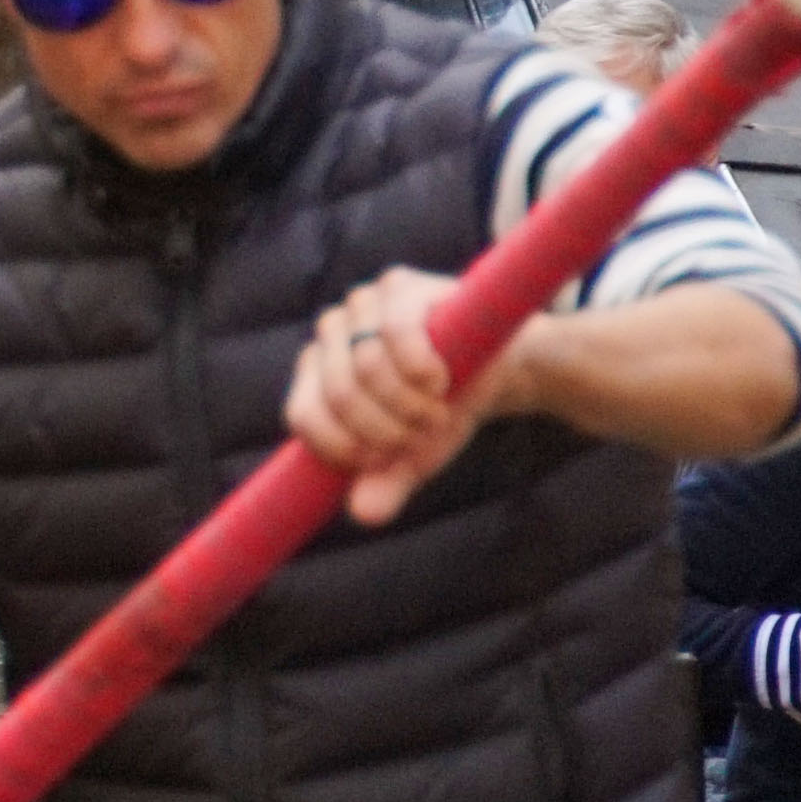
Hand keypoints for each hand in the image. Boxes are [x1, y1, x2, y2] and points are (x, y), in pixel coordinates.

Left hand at [279, 265, 512, 524]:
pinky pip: (395, 330)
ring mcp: (361, 304)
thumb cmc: (444, 412)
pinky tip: (438, 379)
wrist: (499, 370)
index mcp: (316, 372)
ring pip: (366, 366)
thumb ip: (385, 483)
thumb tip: (363, 514)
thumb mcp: (415, 456)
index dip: (341, 445)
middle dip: (387, 428)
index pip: (301, 413)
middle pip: (339, 393)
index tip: (383, 459)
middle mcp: (330, 333)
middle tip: (423, 433)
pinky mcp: (399, 287)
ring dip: (409, 403)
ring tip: (436, 410)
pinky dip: (420, 368)